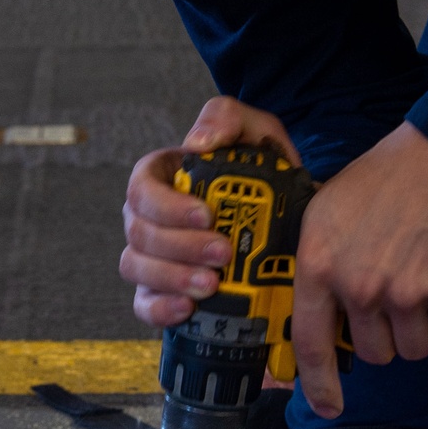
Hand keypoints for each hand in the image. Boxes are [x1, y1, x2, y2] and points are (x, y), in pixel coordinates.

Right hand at [121, 96, 301, 327]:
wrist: (291, 217)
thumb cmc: (265, 169)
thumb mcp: (256, 132)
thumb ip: (227, 119)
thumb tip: (196, 143)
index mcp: (160, 178)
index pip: (141, 190)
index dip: (166, 206)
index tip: (206, 215)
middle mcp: (147, 217)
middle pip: (139, 233)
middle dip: (179, 246)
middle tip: (223, 253)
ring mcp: (151, 257)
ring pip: (136, 268)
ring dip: (171, 278)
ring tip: (211, 285)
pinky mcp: (162, 291)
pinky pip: (143, 305)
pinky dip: (160, 309)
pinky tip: (188, 309)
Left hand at [293, 122, 427, 418]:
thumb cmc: (383, 180)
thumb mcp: (326, 213)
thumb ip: (319, 264)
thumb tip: (316, 313)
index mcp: (319, 264)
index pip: (310, 341)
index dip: (317, 382)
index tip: (326, 406)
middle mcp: (359, 285)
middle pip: (373, 352)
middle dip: (386, 333)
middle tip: (395, 294)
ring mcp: (405, 292)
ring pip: (414, 348)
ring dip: (422, 326)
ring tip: (422, 279)